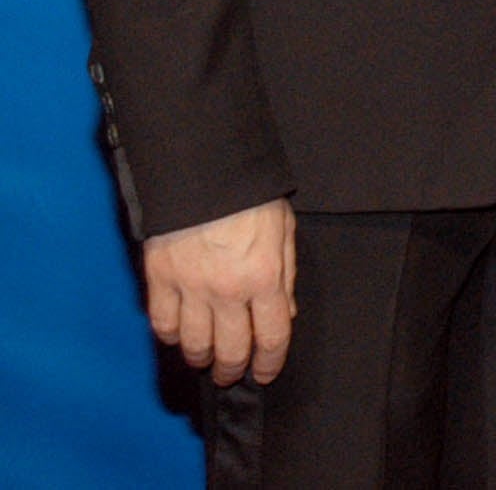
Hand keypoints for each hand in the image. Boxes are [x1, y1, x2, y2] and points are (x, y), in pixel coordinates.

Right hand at [143, 198, 295, 386]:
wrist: (203, 172)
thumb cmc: (250, 198)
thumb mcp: (283, 232)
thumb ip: (285, 276)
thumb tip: (284, 313)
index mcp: (265, 278)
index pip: (272, 336)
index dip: (270, 362)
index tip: (266, 373)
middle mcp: (227, 291)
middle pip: (230, 349)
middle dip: (233, 369)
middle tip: (232, 374)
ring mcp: (190, 288)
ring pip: (193, 344)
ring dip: (201, 358)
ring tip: (205, 359)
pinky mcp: (159, 279)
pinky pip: (162, 323)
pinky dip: (170, 335)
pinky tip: (178, 335)